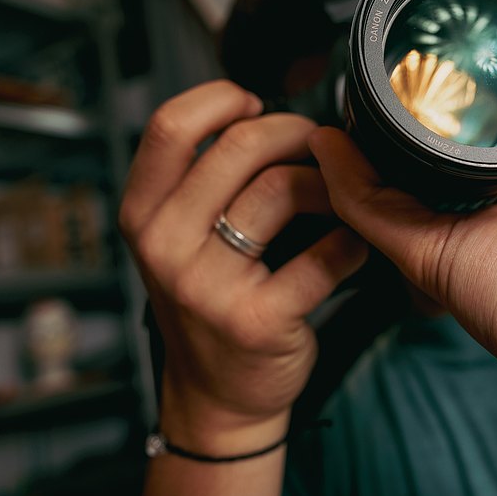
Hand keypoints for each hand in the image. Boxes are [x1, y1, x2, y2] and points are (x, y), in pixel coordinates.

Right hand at [119, 83, 367, 449]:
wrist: (219, 396)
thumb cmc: (211, 299)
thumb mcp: (180, 235)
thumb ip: (204, 177)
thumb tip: (266, 111)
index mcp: (142, 214)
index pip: (168, 126)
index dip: (220, 99)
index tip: (254, 104)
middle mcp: (163, 246)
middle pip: (239, 148)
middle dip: (294, 133)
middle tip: (319, 146)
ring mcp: (206, 286)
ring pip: (280, 191)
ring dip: (329, 184)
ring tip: (342, 196)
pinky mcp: (256, 321)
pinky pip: (323, 256)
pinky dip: (351, 243)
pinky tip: (354, 246)